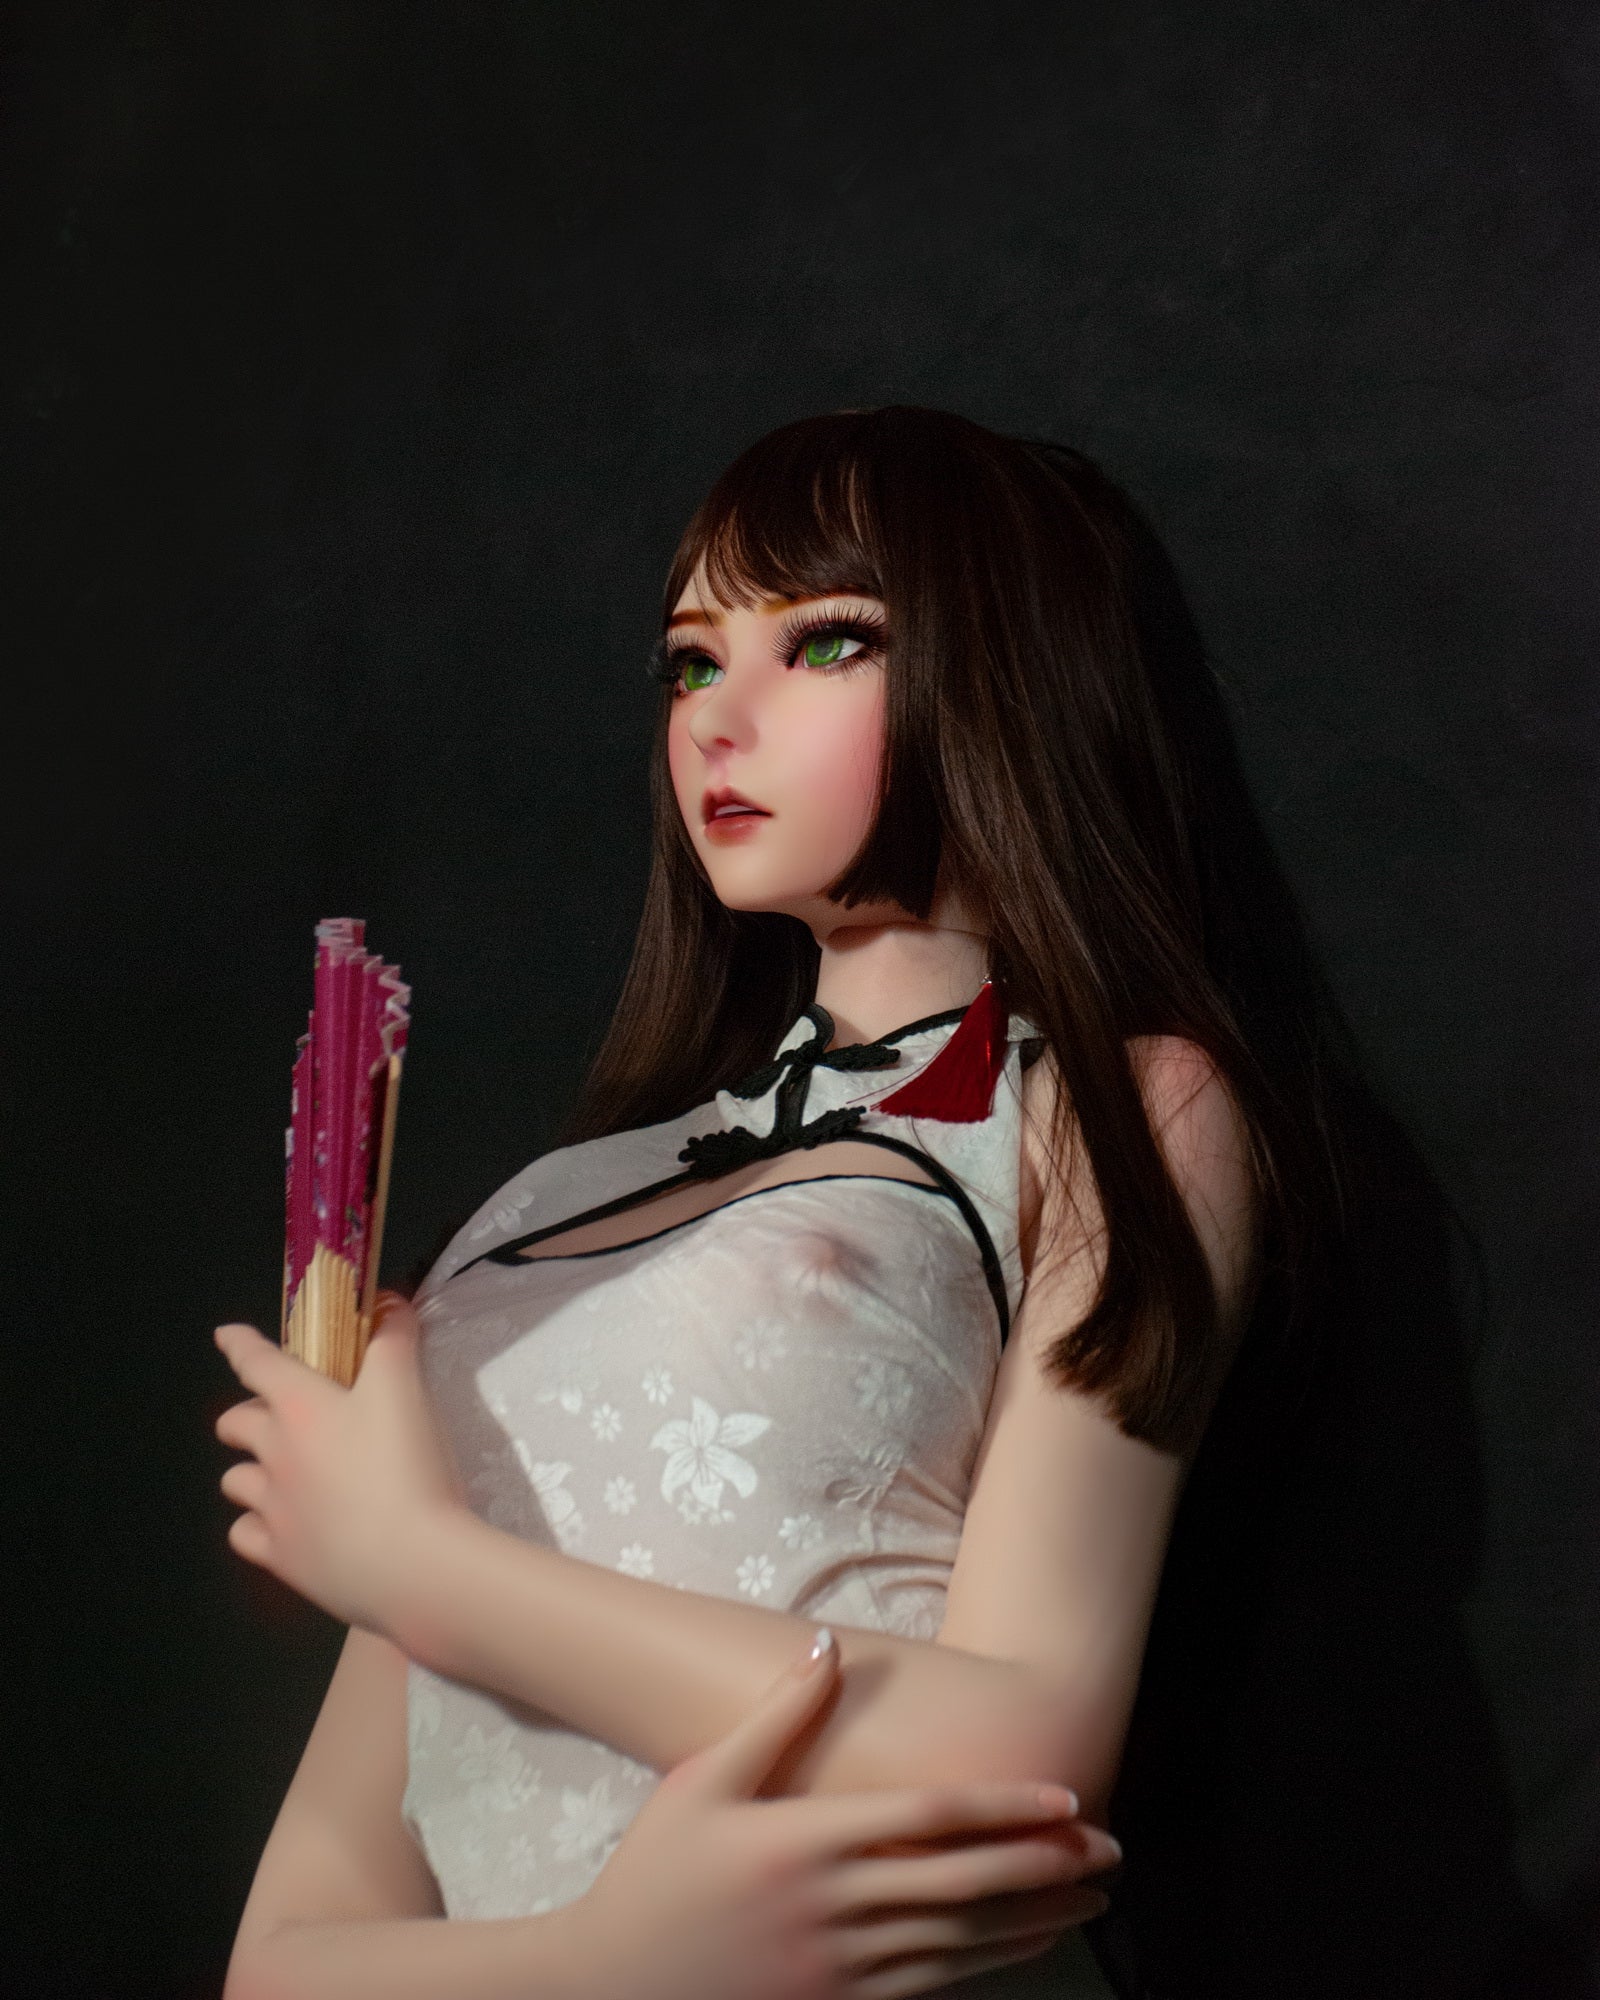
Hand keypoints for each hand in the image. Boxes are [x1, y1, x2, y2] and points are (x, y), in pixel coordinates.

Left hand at [213, 1294, 463, 1638]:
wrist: (412, 1563)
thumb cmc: (406, 1465)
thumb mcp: (406, 1387)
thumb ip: (393, 1339)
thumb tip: (385, 1303)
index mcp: (300, 1407)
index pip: (257, 1363)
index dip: (240, 1344)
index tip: (225, 1335)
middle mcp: (273, 1455)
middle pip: (234, 1424)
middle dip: (247, 1415)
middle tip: (279, 1418)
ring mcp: (272, 1510)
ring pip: (235, 1482)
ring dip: (251, 1471)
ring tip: (282, 1475)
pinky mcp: (280, 1558)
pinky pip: (246, 1534)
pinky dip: (259, 1525)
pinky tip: (284, 1526)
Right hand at [558, 1629, 1120, 1999]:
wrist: (607, 1988)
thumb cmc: (654, 1877)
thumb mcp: (703, 1781)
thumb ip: (777, 1715)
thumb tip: (827, 1645)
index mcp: (809, 1841)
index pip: (933, 1821)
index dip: (1007, 1808)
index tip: (1066, 1799)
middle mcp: (836, 1907)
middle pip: (966, 1884)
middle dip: (1047, 1865)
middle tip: (1111, 1850)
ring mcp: (841, 1969)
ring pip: (963, 1944)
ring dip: (1035, 1920)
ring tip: (1089, 1900)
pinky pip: (933, 1989)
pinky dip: (989, 1968)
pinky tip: (1026, 1951)